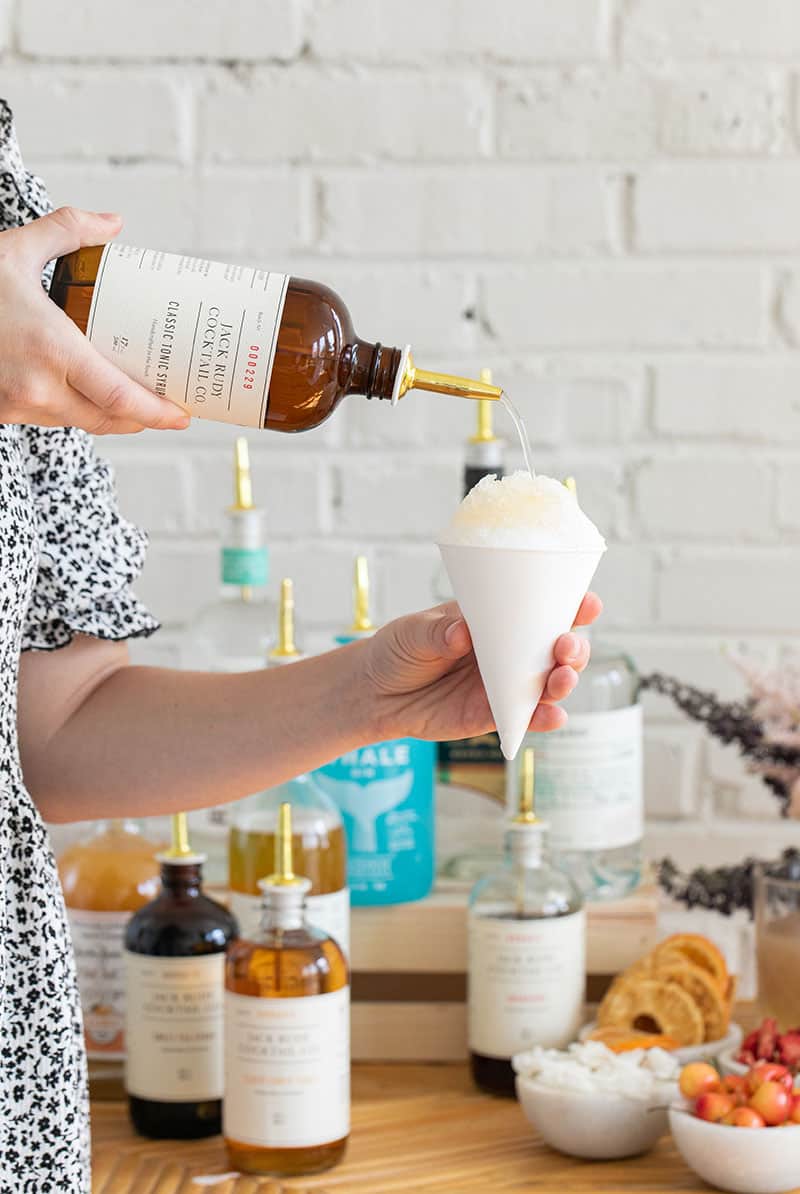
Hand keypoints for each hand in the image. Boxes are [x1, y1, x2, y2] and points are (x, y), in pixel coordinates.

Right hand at [0, 206, 189, 434]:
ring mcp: (17, 405)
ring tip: (136, 399)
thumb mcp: (14, 250)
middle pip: (108, 420)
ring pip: (80, 422)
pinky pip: (51, 417)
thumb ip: (67, 231)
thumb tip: (113, 223)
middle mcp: (38, 388)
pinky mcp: (2, 412)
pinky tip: (89, 394)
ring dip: (109, 415)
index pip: (120, 399)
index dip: (156, 413)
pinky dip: (74, 409)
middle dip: (142, 419)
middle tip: (168, 406)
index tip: (182, 414)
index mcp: (52, 351)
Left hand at [363, 594, 601, 742]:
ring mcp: (504, 686)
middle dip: (572, 648)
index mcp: (496, 620)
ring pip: (548, 685)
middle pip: (555, 650)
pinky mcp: (493, 717)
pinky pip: (525, 719)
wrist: (373, 694)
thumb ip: (438, 632)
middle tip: (565, 648)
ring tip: (561, 680)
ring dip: (563, 682)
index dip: (571, 605)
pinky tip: (553, 717)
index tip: (587, 604)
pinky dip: (544, 719)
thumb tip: (462, 633)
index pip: (540, 609)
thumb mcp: (413, 632)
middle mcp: (508, 653)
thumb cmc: (397, 650)